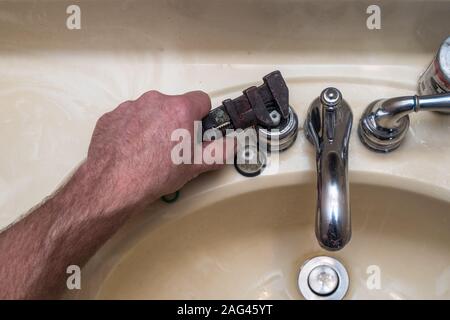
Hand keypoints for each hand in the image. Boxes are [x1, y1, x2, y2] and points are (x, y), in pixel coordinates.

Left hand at [82, 90, 228, 210]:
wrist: (113, 184)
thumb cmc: (155, 174)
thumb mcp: (196, 166)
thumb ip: (221, 151)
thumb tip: (233, 143)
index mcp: (179, 109)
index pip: (201, 99)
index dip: (202, 116)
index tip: (197, 131)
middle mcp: (155, 101)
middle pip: (175, 105)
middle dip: (177, 122)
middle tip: (173, 147)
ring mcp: (130, 106)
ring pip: (151, 111)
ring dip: (154, 124)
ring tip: (149, 151)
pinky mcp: (112, 116)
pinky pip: (129, 118)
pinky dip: (133, 129)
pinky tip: (132, 149)